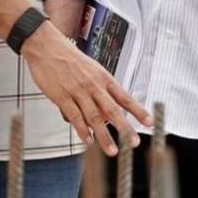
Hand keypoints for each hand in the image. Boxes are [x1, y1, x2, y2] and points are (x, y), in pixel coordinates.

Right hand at [21, 21, 152, 154]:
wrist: (47, 46)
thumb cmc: (69, 58)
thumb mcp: (92, 69)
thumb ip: (100, 89)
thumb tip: (107, 110)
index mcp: (103, 78)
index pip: (125, 97)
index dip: (138, 111)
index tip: (149, 122)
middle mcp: (94, 85)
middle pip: (112, 110)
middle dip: (125, 128)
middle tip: (133, 142)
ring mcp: (78, 91)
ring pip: (94, 117)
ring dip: (104, 136)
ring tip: (111, 150)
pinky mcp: (62, 96)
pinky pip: (75, 116)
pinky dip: (82, 130)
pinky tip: (88, 140)